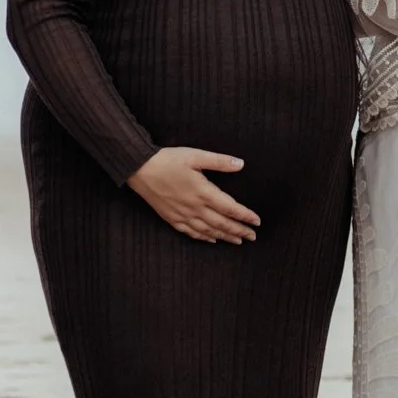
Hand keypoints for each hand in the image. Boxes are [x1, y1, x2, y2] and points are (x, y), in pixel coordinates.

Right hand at [130, 147, 261, 243]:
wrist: (139, 169)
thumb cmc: (169, 160)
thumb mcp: (196, 155)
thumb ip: (219, 161)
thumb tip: (241, 164)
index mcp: (203, 192)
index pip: (230, 208)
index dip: (245, 216)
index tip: (257, 222)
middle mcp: (194, 208)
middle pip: (222, 223)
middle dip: (239, 231)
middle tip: (253, 237)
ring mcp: (182, 215)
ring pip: (208, 231)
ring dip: (225, 237)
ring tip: (238, 241)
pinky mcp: (171, 218)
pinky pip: (191, 233)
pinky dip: (204, 238)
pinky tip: (211, 240)